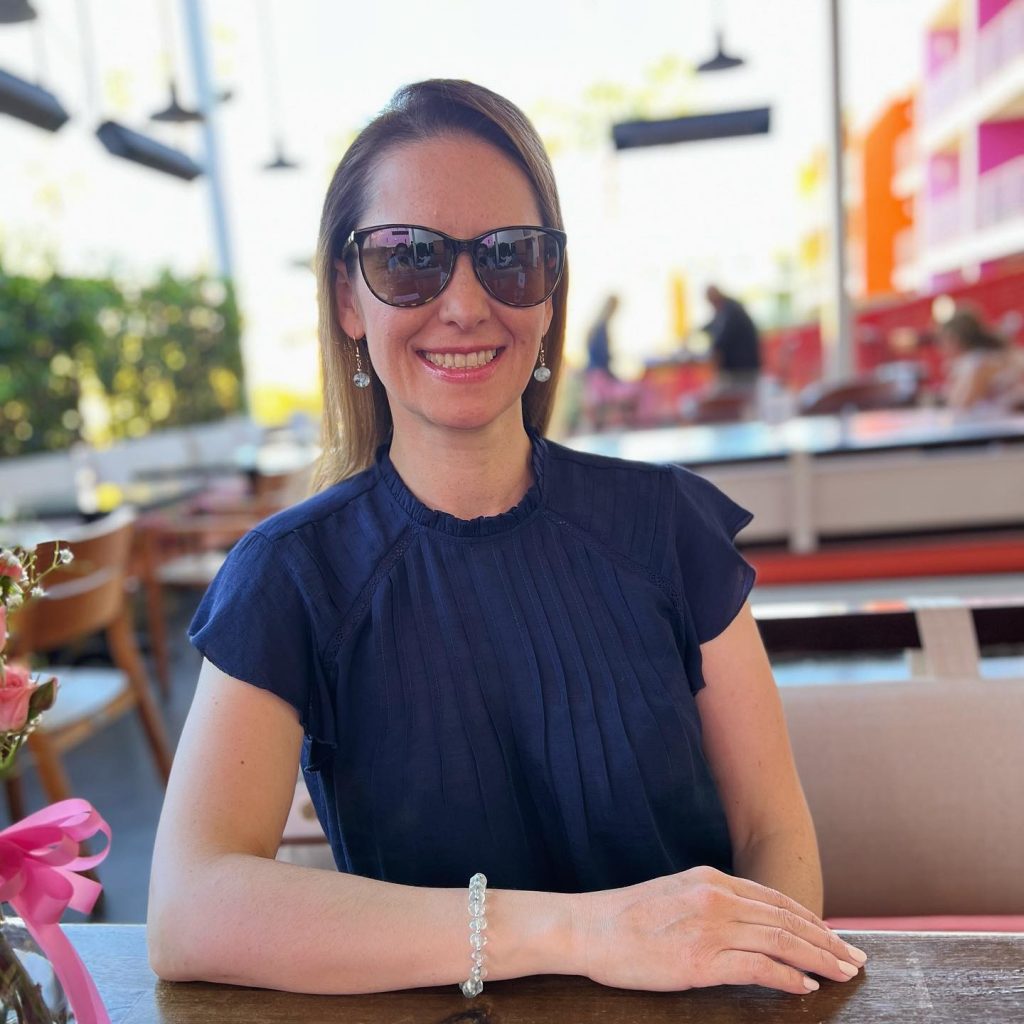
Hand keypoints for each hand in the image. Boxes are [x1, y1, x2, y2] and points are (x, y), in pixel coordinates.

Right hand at [570, 865, 865, 994]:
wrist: (588, 927)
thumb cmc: (624, 917)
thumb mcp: (673, 894)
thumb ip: (709, 903)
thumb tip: (742, 923)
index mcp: (710, 879)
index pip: (774, 899)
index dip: (810, 919)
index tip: (833, 937)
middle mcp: (716, 898)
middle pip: (786, 920)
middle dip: (826, 941)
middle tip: (856, 959)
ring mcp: (710, 928)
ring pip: (780, 942)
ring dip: (818, 959)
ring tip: (843, 974)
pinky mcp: (700, 960)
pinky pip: (756, 968)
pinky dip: (786, 977)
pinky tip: (805, 987)